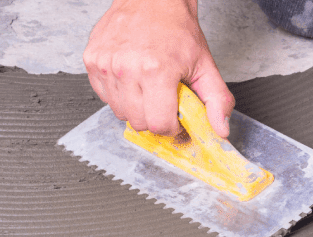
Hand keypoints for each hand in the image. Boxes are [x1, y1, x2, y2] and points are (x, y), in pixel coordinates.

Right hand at [83, 0, 234, 136]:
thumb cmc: (177, 29)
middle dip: (154, 118)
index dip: (171, 127)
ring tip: (148, 86)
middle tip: (163, 100)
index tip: (175, 119)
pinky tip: (132, 79)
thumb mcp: (205, 66)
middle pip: (138, 122)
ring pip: (120, 112)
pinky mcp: (92, 60)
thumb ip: (217, 101)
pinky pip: (104, 96)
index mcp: (156, 70)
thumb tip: (221, 130)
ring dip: (136, 107)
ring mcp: (106, 64)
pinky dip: (119, 94)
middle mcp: (126, 68)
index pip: (159, 124)